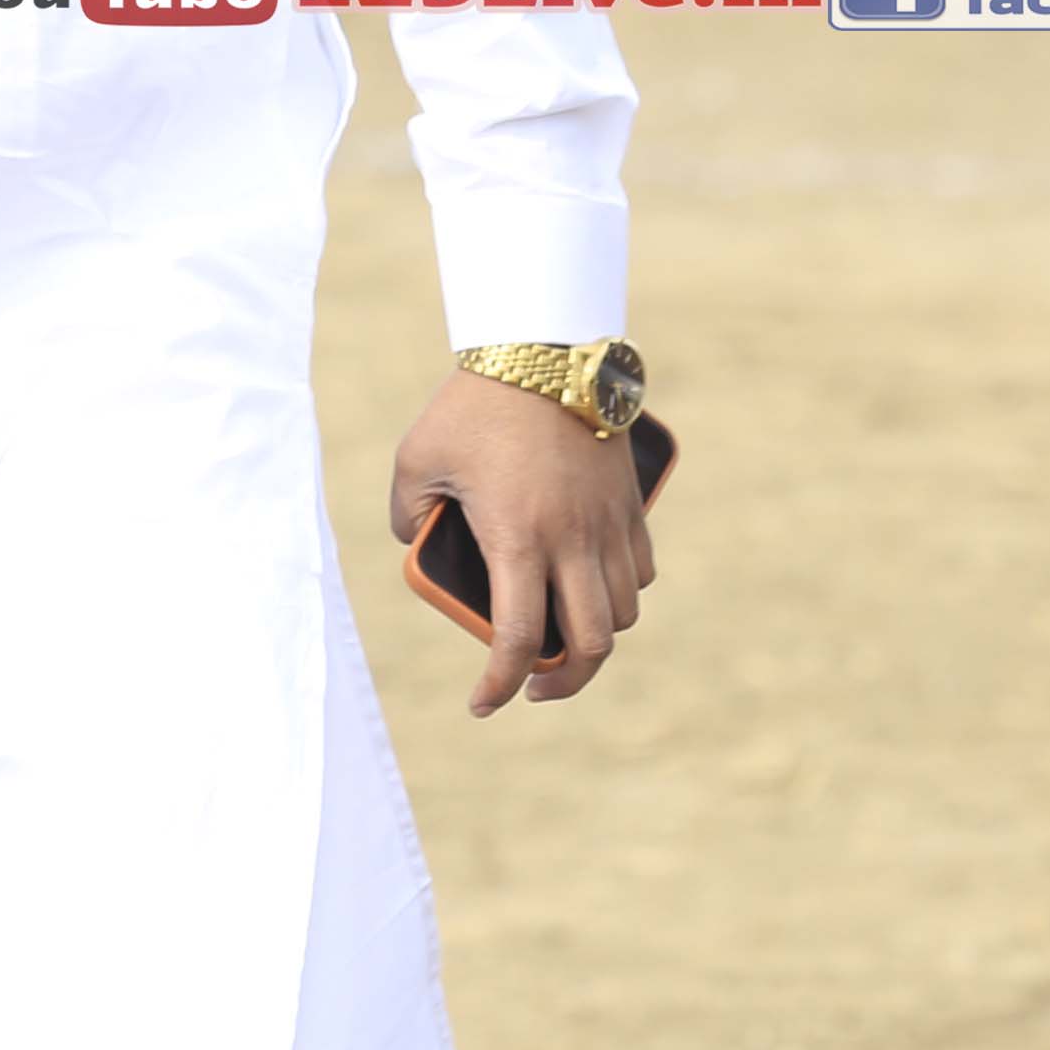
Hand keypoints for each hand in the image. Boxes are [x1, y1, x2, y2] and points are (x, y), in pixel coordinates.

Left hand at [387, 368, 654, 718]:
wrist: (545, 345)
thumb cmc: (473, 402)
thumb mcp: (417, 459)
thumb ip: (409, 511)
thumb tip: (418, 543)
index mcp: (518, 539)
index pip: (516, 640)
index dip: (499, 686)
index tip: (483, 704)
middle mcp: (572, 540)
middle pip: (591, 644)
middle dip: (563, 680)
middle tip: (533, 683)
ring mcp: (608, 522)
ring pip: (624, 611)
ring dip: (595, 636)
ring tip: (562, 636)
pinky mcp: (630, 501)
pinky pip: (640, 568)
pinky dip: (622, 593)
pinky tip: (592, 585)